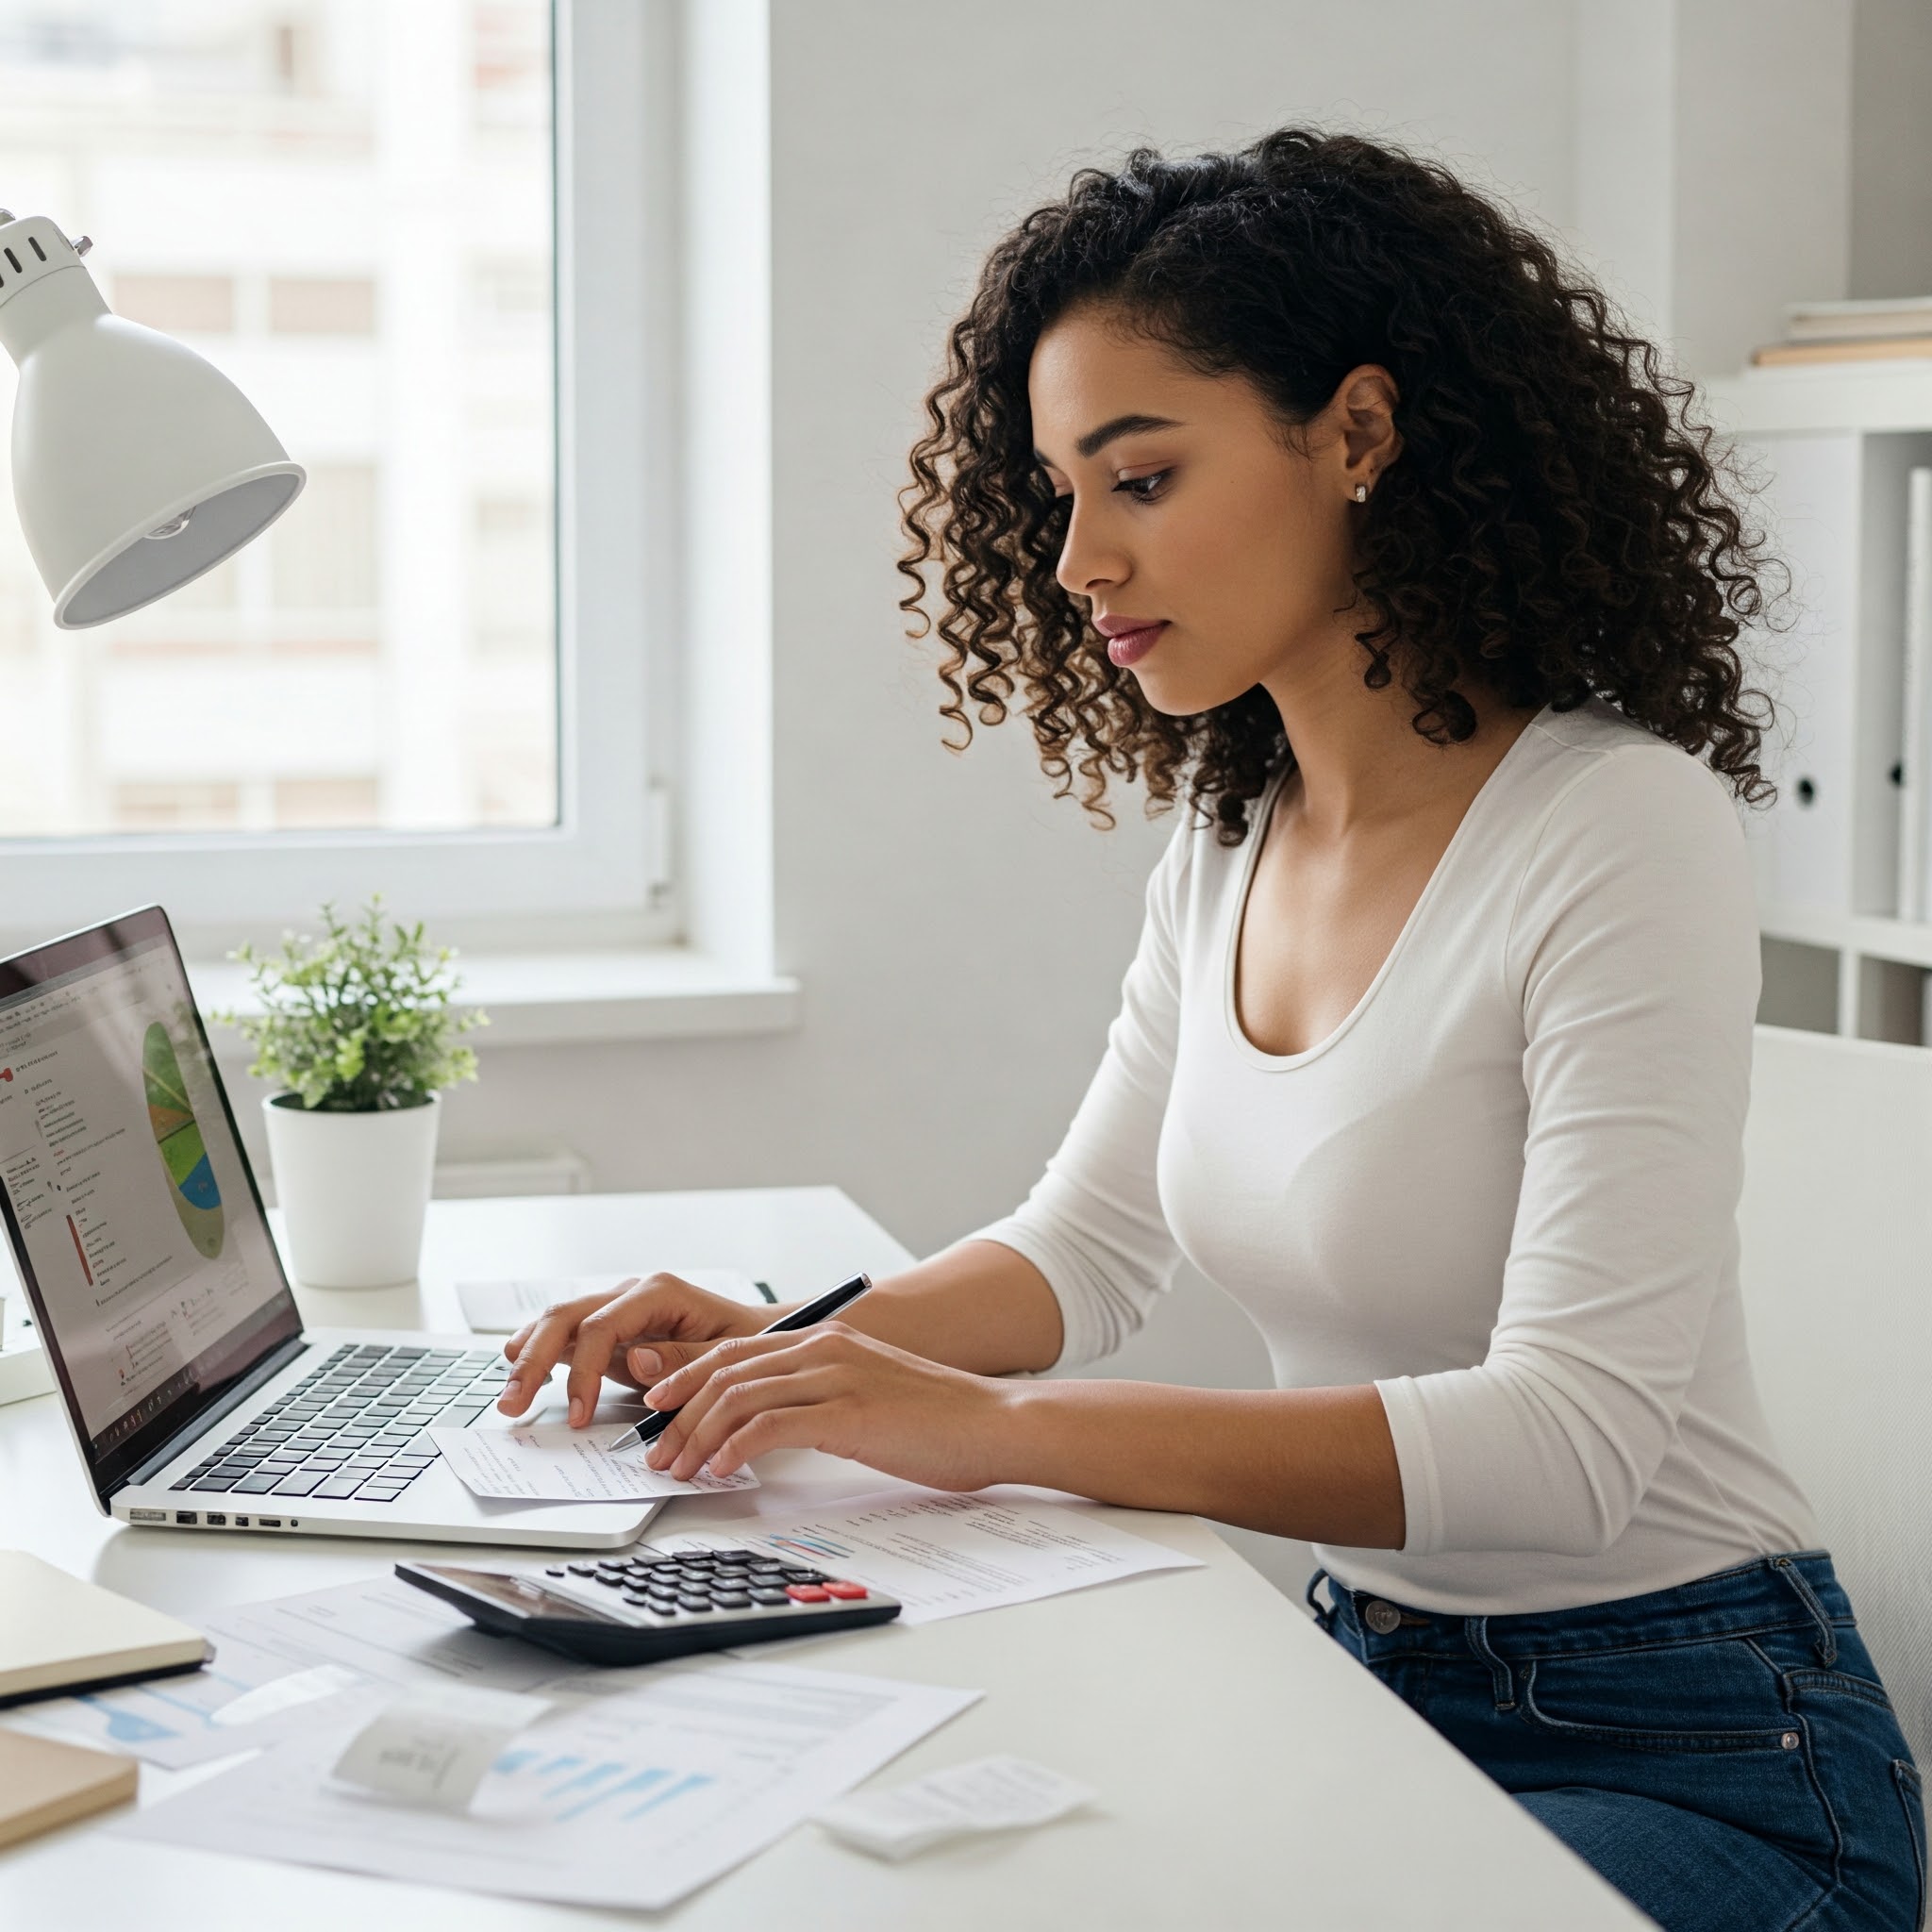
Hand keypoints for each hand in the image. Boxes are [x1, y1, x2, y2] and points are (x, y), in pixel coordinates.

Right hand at [497, 1274, 777, 1426]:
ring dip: (528, 1357)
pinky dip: (541, 1354)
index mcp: (659, 1292)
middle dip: (534, 1360)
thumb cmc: (748, 1343)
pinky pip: (567, 1337)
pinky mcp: (610, 1330)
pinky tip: (520, 1376)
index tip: (578, 1414)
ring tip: (509, 1398)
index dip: (582, 1370)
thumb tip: (635, 1358)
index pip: (601, 1325)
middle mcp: (631, 1294)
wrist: (757, 1335)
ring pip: (558, 1322)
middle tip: (512, 1405)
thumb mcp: (727, 1352)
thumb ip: (683, 1356)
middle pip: (567, 1316)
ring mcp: (617, 1309)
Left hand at [639, 1321, 1018, 1490]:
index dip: (688, 1380)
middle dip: (679, 1414)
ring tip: (679, 1468)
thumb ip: (821, 1398)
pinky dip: (735, 1447)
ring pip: (739, 1396)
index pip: (736, 1353)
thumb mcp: (868, 1394)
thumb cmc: (939, 1420)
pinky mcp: (849, 1413)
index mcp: (827, 1341)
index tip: (658, 1411)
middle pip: (726, 1372)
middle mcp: (826, 1349)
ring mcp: (837, 1377)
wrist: (995, 1422)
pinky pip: (771, 1425)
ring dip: (697, 1435)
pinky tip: (722, 1471)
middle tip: (657, 1452)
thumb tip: (771, 1427)